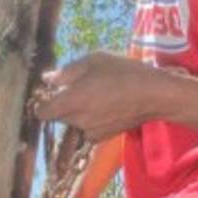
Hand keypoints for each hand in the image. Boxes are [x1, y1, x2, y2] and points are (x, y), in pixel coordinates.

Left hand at [35, 52, 159, 140]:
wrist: (154, 95)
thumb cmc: (123, 72)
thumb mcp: (93, 61)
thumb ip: (66, 72)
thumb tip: (47, 79)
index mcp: (71, 101)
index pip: (42, 112)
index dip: (43, 103)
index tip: (50, 94)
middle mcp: (78, 120)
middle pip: (59, 116)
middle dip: (63, 104)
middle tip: (80, 87)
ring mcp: (91, 130)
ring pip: (74, 122)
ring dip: (78, 111)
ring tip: (97, 94)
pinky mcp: (104, 136)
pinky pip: (88, 129)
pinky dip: (91, 120)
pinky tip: (106, 107)